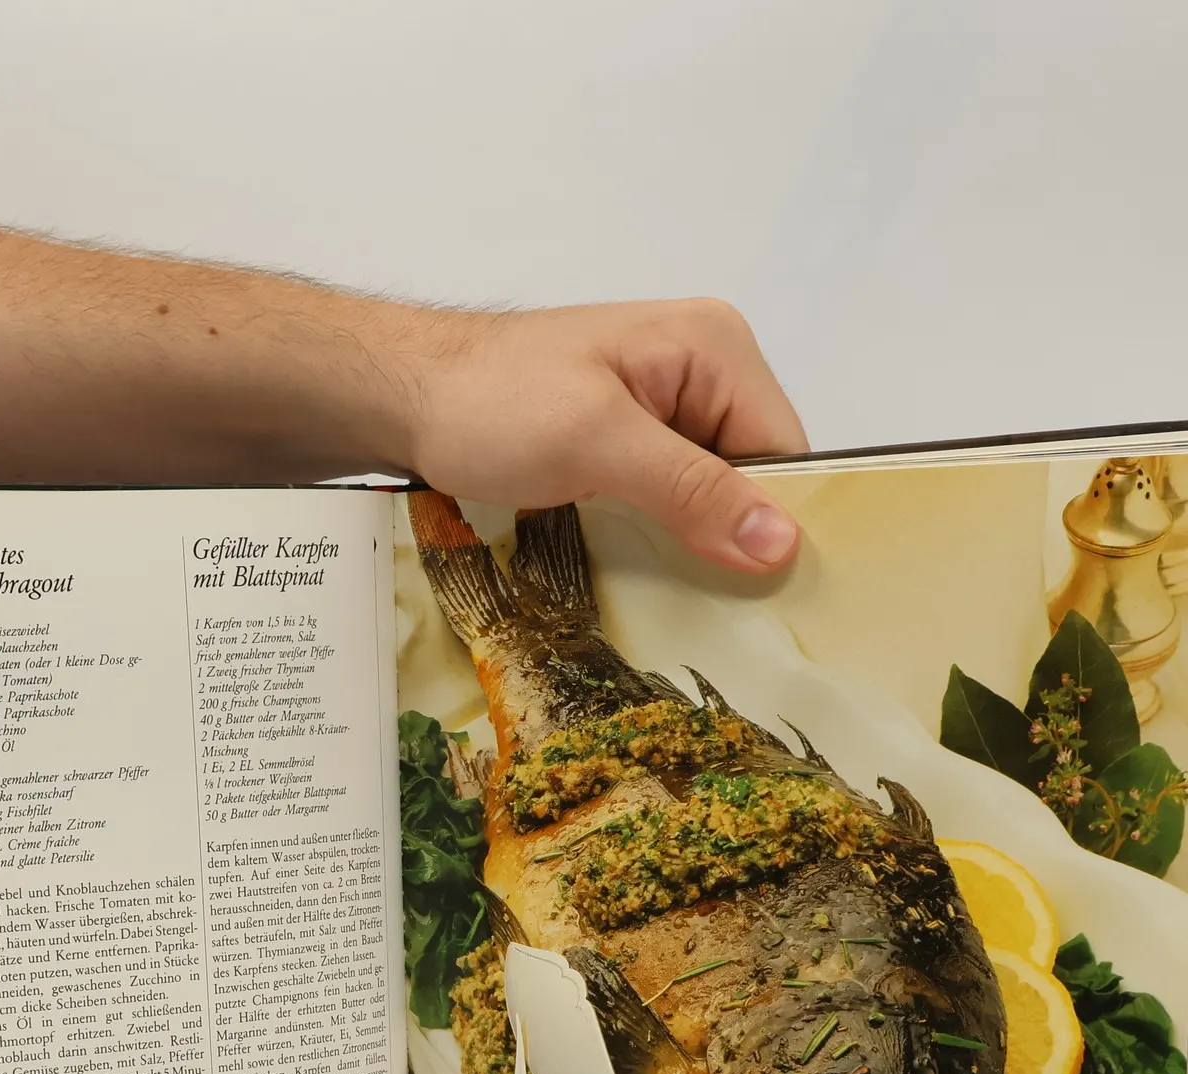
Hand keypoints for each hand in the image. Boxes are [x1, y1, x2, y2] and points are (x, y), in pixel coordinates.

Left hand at [395, 300, 808, 573]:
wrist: (401, 397)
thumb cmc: (488, 400)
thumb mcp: (596, 442)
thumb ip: (691, 489)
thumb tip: (781, 543)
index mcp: (715, 348)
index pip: (786, 452)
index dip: (777, 524)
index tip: (764, 596)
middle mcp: (701, 374)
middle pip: (753, 480)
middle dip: (733, 541)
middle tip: (713, 611)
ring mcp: (662, 414)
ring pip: (711, 502)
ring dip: (693, 549)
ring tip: (675, 602)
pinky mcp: (626, 450)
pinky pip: (669, 507)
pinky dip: (659, 544)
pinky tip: (642, 580)